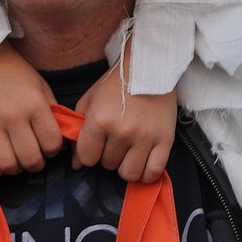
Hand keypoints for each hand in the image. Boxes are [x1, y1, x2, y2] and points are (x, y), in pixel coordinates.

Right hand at [0, 41, 62, 174]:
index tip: (48, 146)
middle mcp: (13, 117)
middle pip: (31, 160)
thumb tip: (61, 139)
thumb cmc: (13, 70)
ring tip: (14, 158)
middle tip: (32, 155)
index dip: (53, 150)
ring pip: (7, 164)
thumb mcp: (40, 85)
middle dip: (36, 163)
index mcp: (34, 104)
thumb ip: (51, 111)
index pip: (52, 144)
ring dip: (14, 167)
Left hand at [74, 57, 176, 183]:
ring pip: (129, 174)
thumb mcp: (89, 100)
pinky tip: (143, 161)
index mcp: (99, 119)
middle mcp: (121, 131)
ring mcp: (144, 137)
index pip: (87, 158)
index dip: (89, 152)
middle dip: (108, 155)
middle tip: (115, 140)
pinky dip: (146, 173)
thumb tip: (76, 164)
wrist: (148, 67)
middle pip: (108, 165)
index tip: (96, 142)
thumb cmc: (115, 84)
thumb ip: (78, 131)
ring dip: (126, 165)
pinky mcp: (165, 140)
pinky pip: (153, 173)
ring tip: (128, 151)